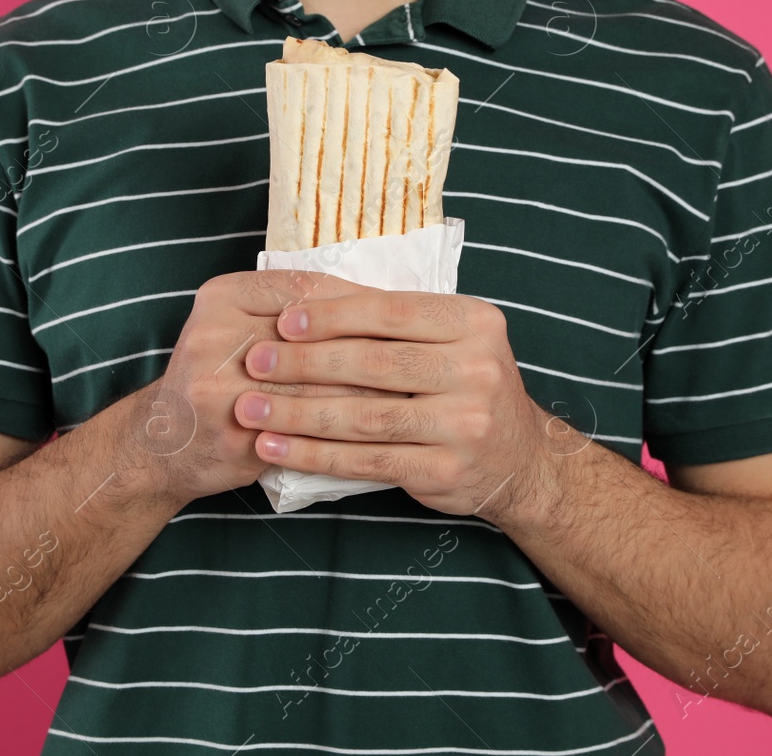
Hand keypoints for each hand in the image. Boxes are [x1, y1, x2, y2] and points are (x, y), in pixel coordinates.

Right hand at [124, 271, 401, 506]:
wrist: (163, 444)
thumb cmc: (221, 378)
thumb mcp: (242, 324)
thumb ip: (295, 309)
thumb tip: (382, 299)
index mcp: (222, 295)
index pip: (306, 289)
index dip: (360, 302)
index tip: (405, 314)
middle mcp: (214, 333)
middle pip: (315, 336)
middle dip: (374, 348)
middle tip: (423, 357)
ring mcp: (219, 385)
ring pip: (317, 384)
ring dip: (372, 391)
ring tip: (416, 393)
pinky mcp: (233, 432)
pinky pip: (306, 429)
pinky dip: (348, 429)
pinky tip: (383, 431)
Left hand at [234, 290, 554, 519]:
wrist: (520, 460)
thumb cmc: (466, 387)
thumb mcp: (451, 340)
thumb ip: (394, 323)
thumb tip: (306, 300)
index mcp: (474, 322)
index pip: (391, 312)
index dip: (332, 316)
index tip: (282, 321)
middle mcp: (477, 370)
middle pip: (374, 363)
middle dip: (306, 363)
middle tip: (255, 362)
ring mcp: (465, 425)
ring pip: (365, 417)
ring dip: (299, 413)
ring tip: (251, 409)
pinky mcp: (445, 471)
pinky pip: (367, 461)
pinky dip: (315, 455)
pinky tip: (276, 448)